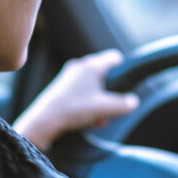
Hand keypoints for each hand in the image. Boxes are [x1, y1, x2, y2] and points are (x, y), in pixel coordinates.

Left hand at [13, 49, 139, 149]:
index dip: (123, 70)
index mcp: (92, 66)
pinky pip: (82, 92)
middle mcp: (80, 66)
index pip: (114, 57)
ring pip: (93, 86)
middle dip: (110, 94)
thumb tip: (133, 102)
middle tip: (110, 110)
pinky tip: (87, 120)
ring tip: (98, 120)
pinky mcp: (62, 87)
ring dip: (99, 102)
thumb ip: (124, 104)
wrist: (44, 120)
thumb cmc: (74, 109)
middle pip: (104, 75)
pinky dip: (88, 104)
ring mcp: (69, 76)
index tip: (125, 86)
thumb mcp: (105, 108)